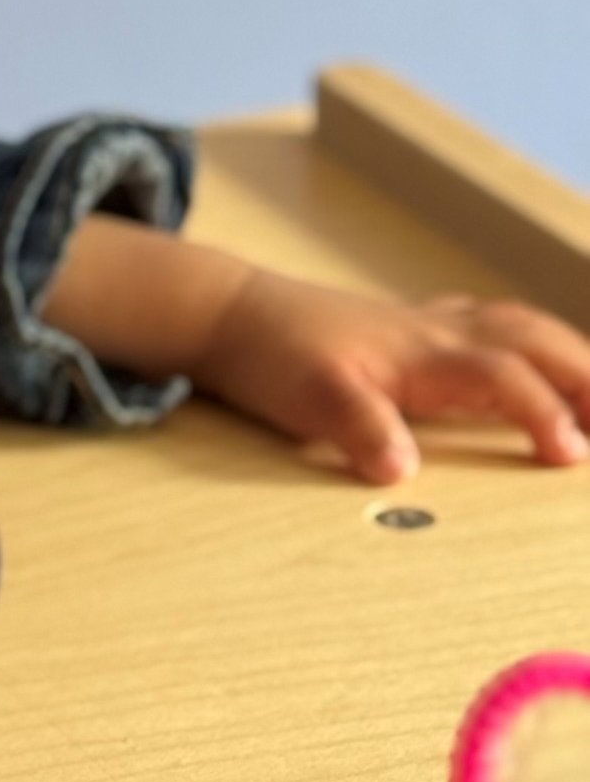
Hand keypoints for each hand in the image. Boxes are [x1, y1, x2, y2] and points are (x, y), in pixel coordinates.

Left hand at [193, 270, 589, 485]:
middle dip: (588, 377)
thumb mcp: (308, 398)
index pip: (504, 376)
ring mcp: (424, 324)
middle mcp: (435, 332)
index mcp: (421, 353)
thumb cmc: (271, 354)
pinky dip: (525, 340)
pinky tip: (531, 360)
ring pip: (517, 324)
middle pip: (534, 337)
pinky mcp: (410, 327)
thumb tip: (403, 470)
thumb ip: (359, 428)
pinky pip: (486, 322)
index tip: (572, 457)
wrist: (228, 311)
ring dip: (568, 355)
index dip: (546, 413)